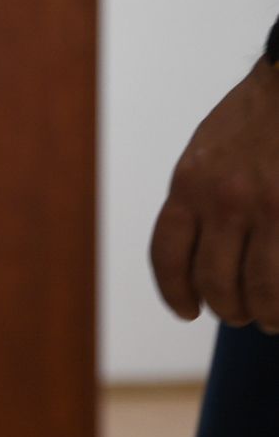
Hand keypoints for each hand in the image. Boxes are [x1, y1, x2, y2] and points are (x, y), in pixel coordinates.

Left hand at [149, 57, 278, 330]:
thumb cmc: (259, 116)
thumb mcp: (209, 150)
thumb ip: (200, 195)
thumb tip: (200, 248)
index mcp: (190, 184)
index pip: (169, 256)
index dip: (175, 292)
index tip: (186, 310)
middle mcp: (224, 200)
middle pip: (213, 281)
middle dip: (225, 307)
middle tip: (238, 315)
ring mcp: (269, 207)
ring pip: (257, 288)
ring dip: (261, 313)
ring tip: (268, 319)